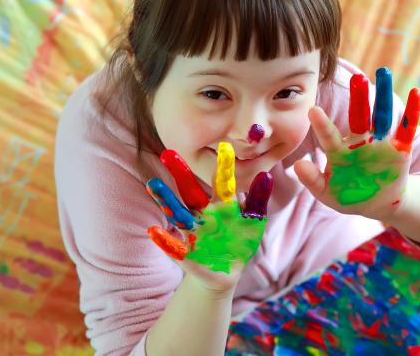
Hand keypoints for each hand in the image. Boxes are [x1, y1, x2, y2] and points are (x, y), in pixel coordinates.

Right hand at [145, 143, 272, 291]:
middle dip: (180, 174)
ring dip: (166, 200)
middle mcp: (203, 214)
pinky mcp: (186, 254)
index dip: (223, 167)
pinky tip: (154, 230)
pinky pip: (174, 246)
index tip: (224, 146)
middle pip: (190, 191)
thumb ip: (258, 200)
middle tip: (168, 153)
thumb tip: (266, 174)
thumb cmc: (239, 242)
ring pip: (177, 213)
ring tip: (153, 184)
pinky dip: (164, 240)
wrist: (226, 272)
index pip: (221, 182)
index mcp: (221, 205)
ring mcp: (193, 232)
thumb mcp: (253, 221)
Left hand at [294, 67, 419, 220]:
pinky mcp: (400, 148)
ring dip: (383, 96)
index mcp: (339, 152)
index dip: (322, 125)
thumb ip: (312, 180)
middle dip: (358, 98)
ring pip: (382, 116)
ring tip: (383, 72)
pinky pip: (407, 128)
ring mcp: (380, 143)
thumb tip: (297, 165)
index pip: (329, 137)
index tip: (312, 110)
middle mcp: (359, 142)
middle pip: (358, 117)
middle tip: (356, 78)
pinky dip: (412, 111)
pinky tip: (416, 92)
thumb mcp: (327, 193)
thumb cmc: (347, 196)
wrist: (376, 204)